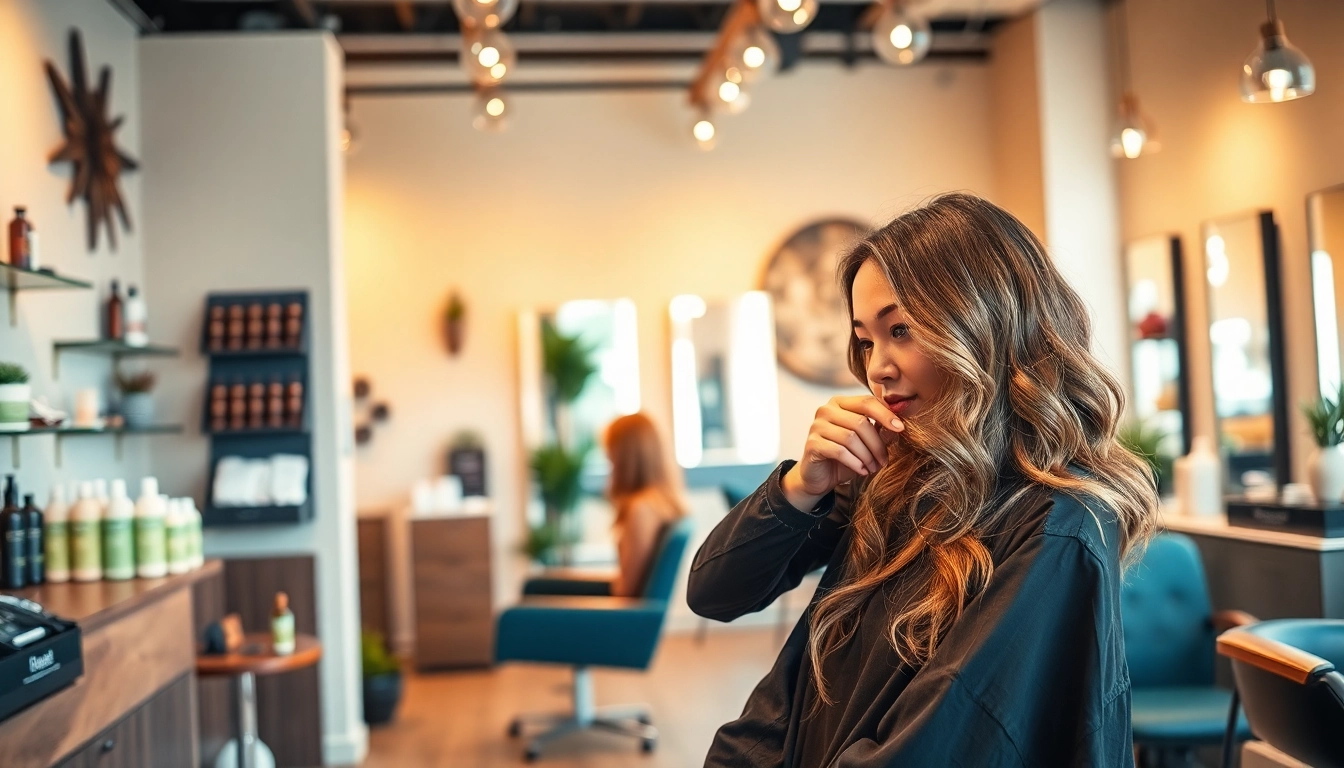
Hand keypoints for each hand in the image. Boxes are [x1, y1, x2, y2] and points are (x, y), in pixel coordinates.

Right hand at [782, 396, 903, 510]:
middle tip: (884, 460)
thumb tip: (896, 427)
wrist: (819, 477)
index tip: (901, 428)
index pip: (866, 402)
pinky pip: (839, 451)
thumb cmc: (844, 457)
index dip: (886, 414)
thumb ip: (880, 432)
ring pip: (850, 438)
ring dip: (867, 456)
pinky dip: (855, 463)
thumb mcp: (867, 444)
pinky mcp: (812, 444)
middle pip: (860, 422)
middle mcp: (826, 410)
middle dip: (877, 444)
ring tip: (873, 467)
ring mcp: (817, 426)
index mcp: (840, 403)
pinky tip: (862, 471)